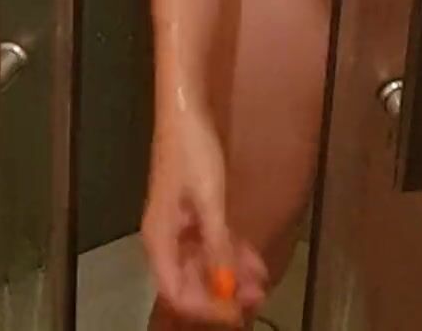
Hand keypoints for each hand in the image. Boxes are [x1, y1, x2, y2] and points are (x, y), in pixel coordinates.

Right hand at [142, 106, 266, 323]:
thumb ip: (217, 245)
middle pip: (190, 281)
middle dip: (223, 293)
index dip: (206, 307)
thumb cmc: (192, 153)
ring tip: (262, 281)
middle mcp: (166, 238)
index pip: (176, 292)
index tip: (237, 310)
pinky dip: (230, 253)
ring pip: (204, 264)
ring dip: (231, 274)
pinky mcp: (192, 212)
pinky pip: (210, 243)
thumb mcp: (209, 200)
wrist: (184, 111)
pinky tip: (254, 260)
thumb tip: (226, 287)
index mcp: (159, 239)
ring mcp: (179, 225)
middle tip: (258, 295)